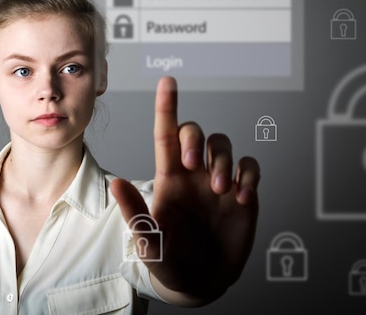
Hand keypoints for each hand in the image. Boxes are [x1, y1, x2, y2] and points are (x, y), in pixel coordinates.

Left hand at [110, 76, 259, 303]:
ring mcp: (219, 182)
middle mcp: (193, 174)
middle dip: (196, 139)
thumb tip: (115, 183)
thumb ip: (135, 213)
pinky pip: (250, 168)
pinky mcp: (243, 194)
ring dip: (223, 161)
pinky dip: (248, 175)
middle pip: (196, 133)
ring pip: (223, 145)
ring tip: (221, 190)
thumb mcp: (148, 241)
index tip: (168, 82)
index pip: (166, 135)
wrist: (199, 283)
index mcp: (168, 178)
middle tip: (194, 166)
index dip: (167, 107)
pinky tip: (241, 197)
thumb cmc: (168, 261)